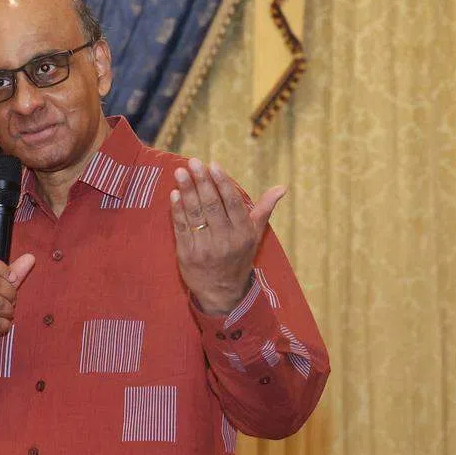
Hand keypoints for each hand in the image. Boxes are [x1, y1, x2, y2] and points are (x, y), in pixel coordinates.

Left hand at [169, 158, 285, 314]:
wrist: (221, 292)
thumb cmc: (238, 257)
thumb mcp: (255, 236)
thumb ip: (264, 209)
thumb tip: (282, 188)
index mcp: (243, 233)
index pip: (232, 203)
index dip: (222, 183)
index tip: (213, 165)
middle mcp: (225, 240)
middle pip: (212, 206)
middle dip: (202, 182)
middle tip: (193, 162)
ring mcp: (205, 248)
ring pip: (195, 214)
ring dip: (186, 191)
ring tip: (180, 172)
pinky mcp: (187, 254)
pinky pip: (181, 228)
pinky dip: (177, 210)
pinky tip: (174, 194)